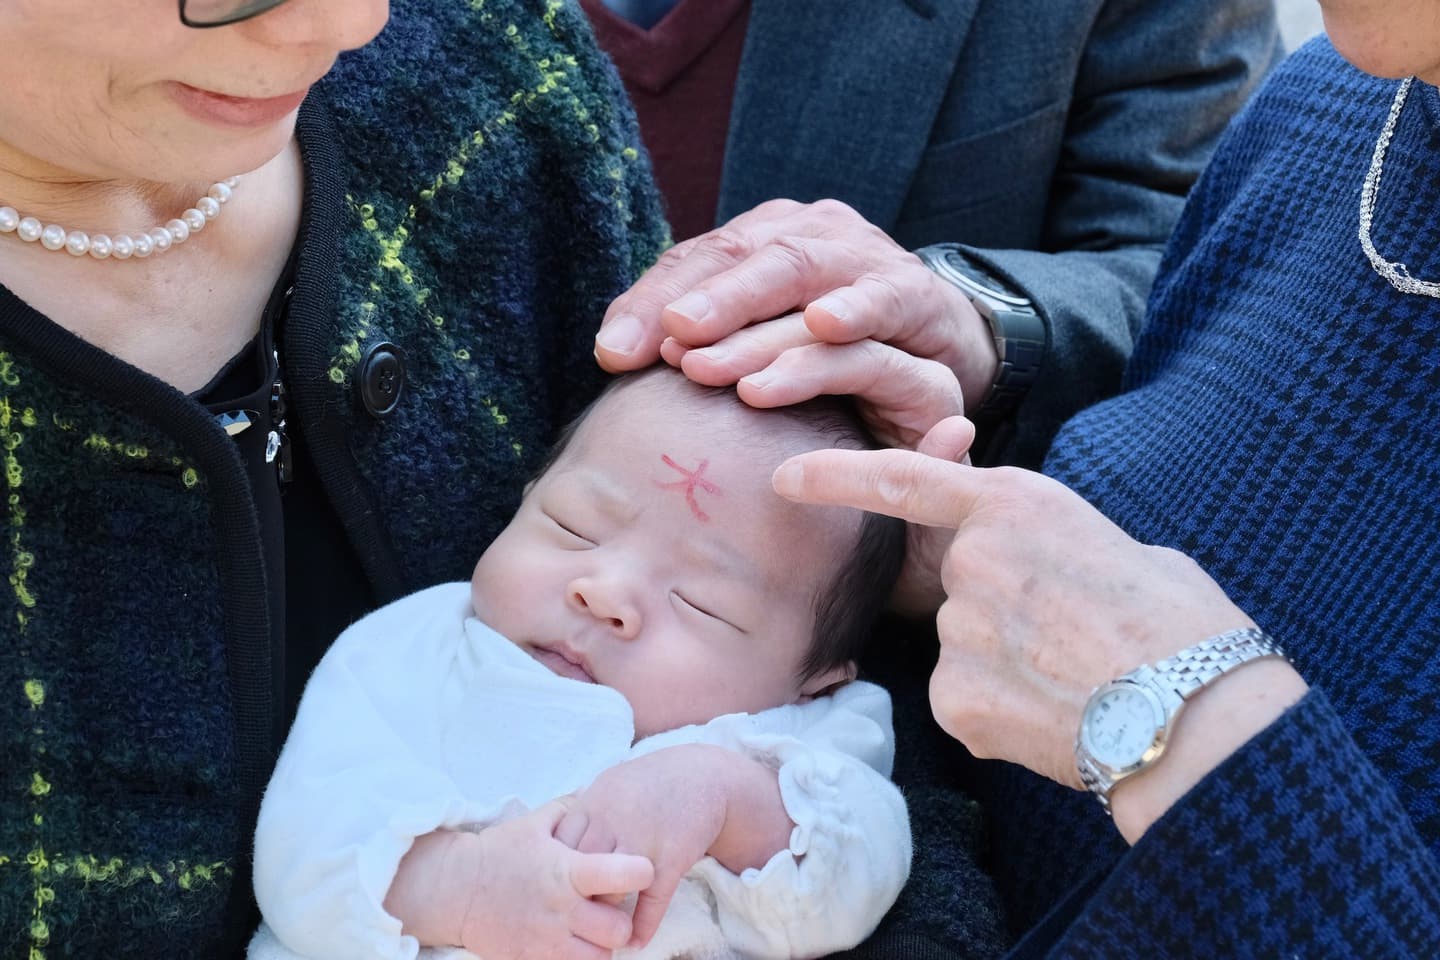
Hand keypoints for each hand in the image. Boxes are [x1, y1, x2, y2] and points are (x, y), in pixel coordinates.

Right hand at [383, 800, 653, 959]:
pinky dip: (580, 957)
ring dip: (603, 944)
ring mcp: (548, 940)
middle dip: (622, 919)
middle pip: (618, 929)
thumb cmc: (498, 852)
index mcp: (567, 871)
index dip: (640, 871)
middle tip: (613, 908)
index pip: (622, 875)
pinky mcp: (534, 959)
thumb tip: (596, 797)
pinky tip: (574, 940)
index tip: (640, 867)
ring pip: (600, 957)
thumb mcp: (536, 823)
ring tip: (594, 928)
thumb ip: (571, 811)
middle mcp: (562, 909)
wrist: (454, 889)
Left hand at [554, 744, 790, 947]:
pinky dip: (643, 926)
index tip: (559, 886)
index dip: (557, 871)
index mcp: (594, 803)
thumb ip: (583, 813)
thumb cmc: (651, 782)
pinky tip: (636, 940)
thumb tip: (556, 841)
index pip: (559, 847)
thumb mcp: (610, 785)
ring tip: (604, 926)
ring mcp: (643, 840)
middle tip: (578, 911)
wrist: (703, 775)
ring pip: (611, 889)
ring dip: (607, 912)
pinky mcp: (672, 858)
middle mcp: (614, 822)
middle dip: (577, 894)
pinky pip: (651, 901)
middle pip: (580, 871)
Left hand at [593, 199, 993, 444]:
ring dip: (755, 311)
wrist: (934, 339)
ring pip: (801, 273)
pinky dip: (855, 309)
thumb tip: (611, 353)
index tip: (612, 355)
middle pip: (744, 258)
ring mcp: (861, 256)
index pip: (695, 261)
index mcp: (762, 237)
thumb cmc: (830, 344)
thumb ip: (694, 336)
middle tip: (668, 337)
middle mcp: (808, 233)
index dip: (650, 303)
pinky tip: (824, 325)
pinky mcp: (912, 292)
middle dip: (703, 300)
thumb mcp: (758, 336)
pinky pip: (881, 299)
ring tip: (712, 348)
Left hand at [771, 427, 1307, 838]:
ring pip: (960, 649)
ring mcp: (957, 629)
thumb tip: (1038, 566)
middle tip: (1071, 639)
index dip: (835, 477)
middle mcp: (972, 558)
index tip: (784, 476)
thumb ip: (1048, 543)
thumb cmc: (1182, 623)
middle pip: (952, 585)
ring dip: (1002, 666)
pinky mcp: (952, 697)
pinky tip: (1052, 718)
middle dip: (996, 612)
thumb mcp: (1112, 545)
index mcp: (1015, 503)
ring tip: (1076, 680)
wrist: (1200, 712)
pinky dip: (998, 714)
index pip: (901, 480)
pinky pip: (962, 702)